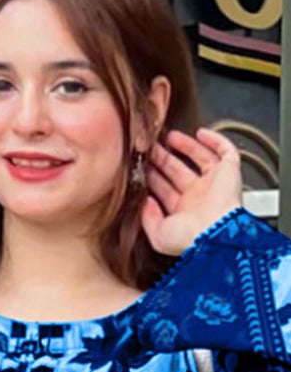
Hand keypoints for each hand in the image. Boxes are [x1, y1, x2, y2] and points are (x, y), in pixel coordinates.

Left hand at [141, 127, 243, 255]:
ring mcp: (214, 183)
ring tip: (170, 137)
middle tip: (151, 148)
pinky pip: (225, 151)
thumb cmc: (190, 238)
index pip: (165, 189)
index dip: (154, 177)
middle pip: (179, 171)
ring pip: (200, 158)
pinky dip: (215, 140)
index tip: (141, 167)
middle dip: (164, 159)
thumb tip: (144, 203)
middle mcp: (199, 197)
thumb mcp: (158, 235)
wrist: (215, 232)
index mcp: (183, 212)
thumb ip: (147, 218)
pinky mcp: (230, 171)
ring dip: (186, 146)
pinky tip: (201, 133)